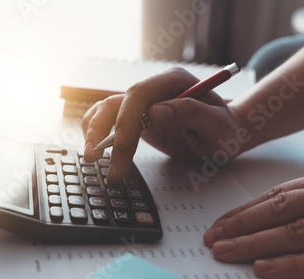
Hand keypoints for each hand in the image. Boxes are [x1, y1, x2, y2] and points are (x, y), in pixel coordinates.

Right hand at [82, 67, 238, 181]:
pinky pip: (108, 119)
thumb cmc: (224, 131)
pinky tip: (94, 149)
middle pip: (118, 103)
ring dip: (95, 133)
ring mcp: (142, 103)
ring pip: (107, 111)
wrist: (222, 136)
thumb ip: (191, 114)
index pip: (140, 94)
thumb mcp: (218, 125)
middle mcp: (154, 89)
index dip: (126, 118)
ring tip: (92, 158)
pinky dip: (96, 132)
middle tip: (97, 158)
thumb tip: (156, 112)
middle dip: (103, 131)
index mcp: (174, 82)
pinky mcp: (134, 118)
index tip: (122, 145)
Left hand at [204, 178, 303, 278]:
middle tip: (211, 240)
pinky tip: (261, 268)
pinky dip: (287, 265)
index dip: (244, 212)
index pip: (276, 198)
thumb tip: (247, 229)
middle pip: (278, 210)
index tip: (217, 226)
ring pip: (292, 232)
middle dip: (241, 225)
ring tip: (224, 252)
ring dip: (255, 243)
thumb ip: (290, 211)